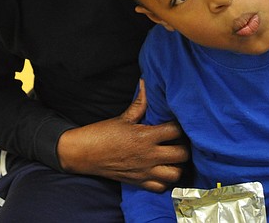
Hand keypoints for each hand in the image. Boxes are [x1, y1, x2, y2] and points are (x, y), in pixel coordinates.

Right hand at [57, 79, 188, 191]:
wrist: (85, 154)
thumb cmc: (103, 133)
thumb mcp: (123, 117)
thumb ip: (140, 102)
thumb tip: (145, 82)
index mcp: (146, 136)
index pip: (176, 131)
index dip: (180, 126)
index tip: (177, 123)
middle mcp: (149, 155)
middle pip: (182, 155)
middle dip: (184, 147)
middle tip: (179, 142)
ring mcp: (145, 171)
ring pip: (175, 174)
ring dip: (177, 166)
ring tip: (172, 158)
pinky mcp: (139, 182)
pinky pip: (161, 187)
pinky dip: (164, 181)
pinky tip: (161, 170)